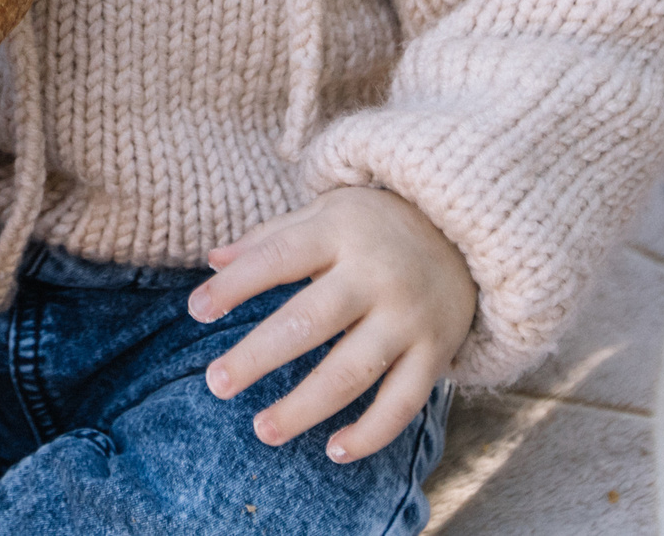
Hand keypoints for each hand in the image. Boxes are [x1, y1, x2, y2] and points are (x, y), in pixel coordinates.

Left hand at [190, 187, 473, 462]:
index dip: (236, 285)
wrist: (468, 232)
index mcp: (342, 232)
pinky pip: (403, 403)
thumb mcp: (326, 213)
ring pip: (353, 371)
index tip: (196, 310)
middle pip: (310, 321)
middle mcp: (376, 275)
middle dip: (258, 355)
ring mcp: (409, 317)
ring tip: (262, 429)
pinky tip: (333, 449)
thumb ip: (269, 238)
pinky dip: (370, 433)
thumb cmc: (377, 225)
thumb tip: (211, 261)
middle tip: (216, 383)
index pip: (279, 258)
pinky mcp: (436, 353)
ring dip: (304, 407)